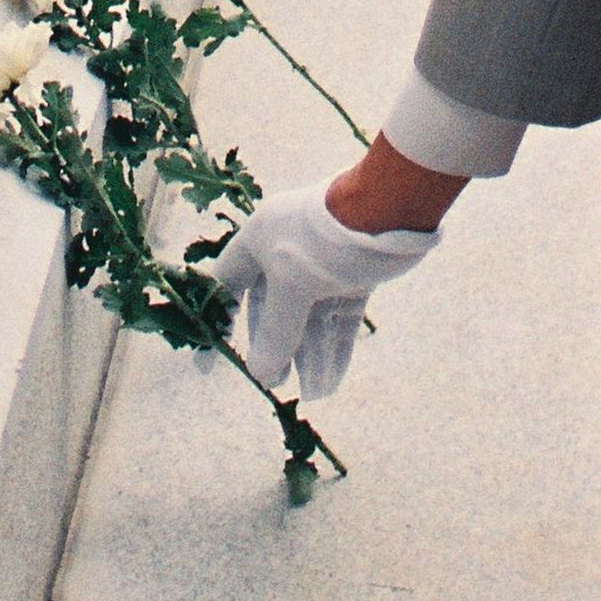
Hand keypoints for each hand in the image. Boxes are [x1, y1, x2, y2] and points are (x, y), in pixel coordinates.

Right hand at [211, 180, 441, 397]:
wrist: (390, 208)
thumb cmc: (326, 239)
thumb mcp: (292, 285)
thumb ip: (276, 331)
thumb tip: (261, 374)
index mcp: (260, 240)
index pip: (228, 282)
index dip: (218, 319)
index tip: (210, 358)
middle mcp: (287, 251)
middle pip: (273, 308)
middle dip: (278, 347)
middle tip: (279, 382)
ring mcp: (322, 263)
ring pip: (310, 318)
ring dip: (311, 356)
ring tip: (315, 392)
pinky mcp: (354, 274)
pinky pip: (338, 317)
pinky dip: (335, 347)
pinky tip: (332, 380)